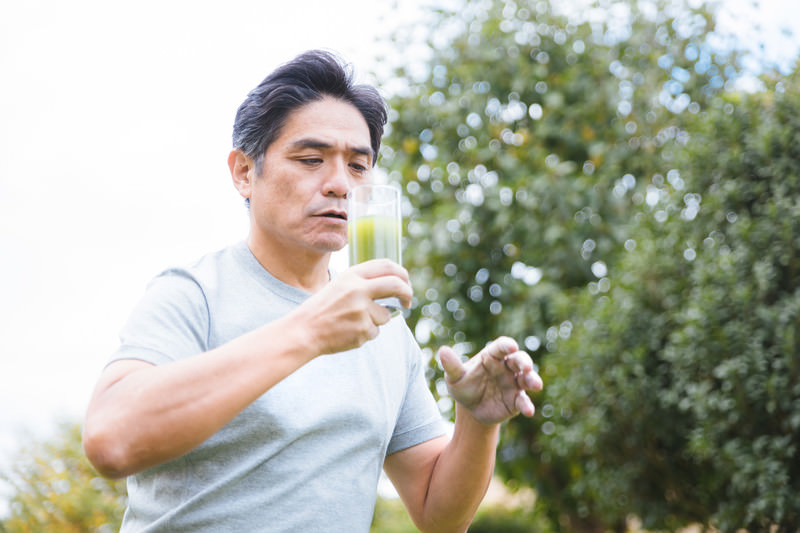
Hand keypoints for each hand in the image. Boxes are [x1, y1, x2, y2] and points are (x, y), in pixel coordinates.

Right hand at [295, 259, 412, 354]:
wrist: (304, 330)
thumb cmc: (323, 308)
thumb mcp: (340, 285)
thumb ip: (364, 283)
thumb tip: (395, 285)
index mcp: (352, 275)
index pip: (387, 266)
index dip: (401, 273)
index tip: (405, 282)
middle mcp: (358, 290)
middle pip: (396, 286)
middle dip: (407, 293)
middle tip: (407, 301)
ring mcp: (361, 311)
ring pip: (386, 315)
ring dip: (377, 320)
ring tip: (353, 321)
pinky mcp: (363, 330)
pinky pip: (375, 331)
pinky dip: (366, 333)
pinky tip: (348, 332)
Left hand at [439, 336, 542, 424]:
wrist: (470, 409)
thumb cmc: (463, 386)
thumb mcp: (455, 377)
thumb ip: (452, 366)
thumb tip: (442, 350)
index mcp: (492, 356)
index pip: (501, 347)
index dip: (507, 345)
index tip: (511, 346)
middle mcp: (506, 368)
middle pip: (519, 360)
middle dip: (524, 362)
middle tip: (526, 366)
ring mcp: (513, 384)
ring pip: (527, 379)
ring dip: (533, 380)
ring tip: (536, 385)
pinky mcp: (516, 401)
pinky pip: (523, 401)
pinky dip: (527, 405)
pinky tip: (528, 411)